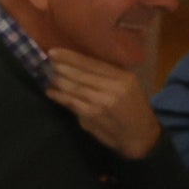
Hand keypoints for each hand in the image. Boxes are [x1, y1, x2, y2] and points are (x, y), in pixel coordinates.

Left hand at [43, 49, 161, 157]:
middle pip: (81, 74)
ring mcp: (102, 103)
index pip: (92, 63)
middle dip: (61, 67)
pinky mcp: (93, 116)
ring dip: (58, 81)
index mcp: (123, 77)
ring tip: (47, 75)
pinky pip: (72, 103)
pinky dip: (59, 97)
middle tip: (46, 62)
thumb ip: (107, 76)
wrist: (142, 136)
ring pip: (74, 87)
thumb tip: (77, 65)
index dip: (71, 57)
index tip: (54, 52)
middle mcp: (113, 88)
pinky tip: (51, 92)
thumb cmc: (134, 109)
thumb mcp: (128, 86)